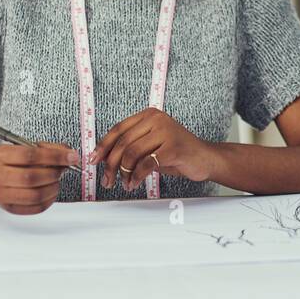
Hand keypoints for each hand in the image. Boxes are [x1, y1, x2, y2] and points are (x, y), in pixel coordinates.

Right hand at [0, 142, 79, 214]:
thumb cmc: (7, 161)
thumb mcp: (21, 146)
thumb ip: (46, 148)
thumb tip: (68, 155)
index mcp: (0, 155)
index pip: (30, 155)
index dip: (54, 156)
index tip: (71, 157)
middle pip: (32, 177)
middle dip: (53, 173)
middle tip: (61, 169)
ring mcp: (1, 194)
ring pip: (35, 195)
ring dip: (53, 188)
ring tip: (55, 181)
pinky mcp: (9, 208)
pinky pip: (35, 208)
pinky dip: (49, 200)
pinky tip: (51, 191)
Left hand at [92, 108, 214, 192]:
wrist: (205, 158)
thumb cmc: (177, 153)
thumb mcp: (151, 146)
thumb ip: (131, 147)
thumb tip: (105, 159)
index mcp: (148, 115)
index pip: (118, 129)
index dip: (103, 146)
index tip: (94, 160)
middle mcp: (156, 119)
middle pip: (123, 142)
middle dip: (111, 164)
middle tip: (107, 179)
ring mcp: (166, 132)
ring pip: (132, 153)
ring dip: (124, 173)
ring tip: (125, 183)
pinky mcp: (173, 147)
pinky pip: (146, 164)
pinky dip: (136, 176)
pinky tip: (134, 183)